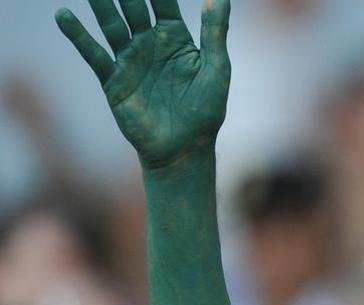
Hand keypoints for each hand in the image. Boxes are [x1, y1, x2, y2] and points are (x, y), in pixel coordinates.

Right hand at [55, 0, 231, 168]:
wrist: (184, 148)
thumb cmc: (205, 111)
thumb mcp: (215, 70)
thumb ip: (214, 33)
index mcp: (175, 38)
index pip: (162, 2)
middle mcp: (150, 44)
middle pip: (131, 6)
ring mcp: (130, 60)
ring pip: (110, 23)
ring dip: (99, 3)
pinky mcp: (113, 79)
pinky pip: (94, 53)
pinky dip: (78, 35)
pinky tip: (64, 16)